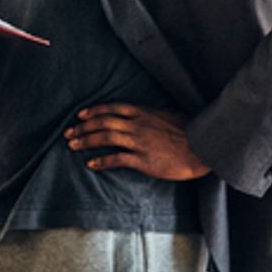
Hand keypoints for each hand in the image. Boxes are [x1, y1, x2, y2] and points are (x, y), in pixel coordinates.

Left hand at [64, 104, 211, 180]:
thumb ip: (160, 112)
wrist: (202, 149)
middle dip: (83, 127)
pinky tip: (91, 164)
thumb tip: (160, 109)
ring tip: (73, 145)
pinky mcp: (142, 160)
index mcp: (144, 113)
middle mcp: (138, 125)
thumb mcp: (174, 115)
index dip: (95, 110)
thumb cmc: (191, 132)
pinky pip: (117, 159)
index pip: (113, 108)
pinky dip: (101, 160)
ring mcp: (139, 142)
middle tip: (69, 132)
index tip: (81, 115)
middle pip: (103, 122)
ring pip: (105, 138)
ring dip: (86, 140)